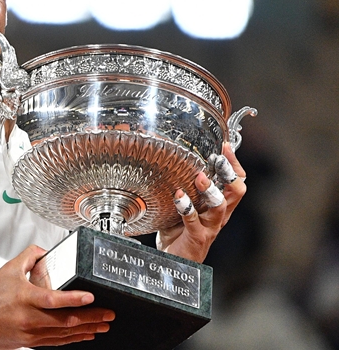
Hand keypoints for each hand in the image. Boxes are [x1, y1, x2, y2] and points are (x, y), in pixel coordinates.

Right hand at [0, 245, 114, 349]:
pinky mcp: (30, 342)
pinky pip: (56, 342)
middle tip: (108, 314)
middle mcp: (29, 318)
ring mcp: (31, 333)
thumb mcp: (8, 269)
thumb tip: (45, 251)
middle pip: (66, 320)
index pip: (54, 299)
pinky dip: (72, 338)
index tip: (91, 297)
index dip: (74, 299)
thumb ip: (29, 256)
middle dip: (91, 318)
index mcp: (24, 297)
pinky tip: (84, 335)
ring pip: (64, 334)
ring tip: (103, 325)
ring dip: (86, 330)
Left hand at [157, 143, 246, 262]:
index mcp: (220, 207)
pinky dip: (186, 206)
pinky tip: (178, 195)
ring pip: (220, 206)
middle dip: (229, 172)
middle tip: (218, 158)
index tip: (226, 147)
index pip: (237, 182)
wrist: (174, 262)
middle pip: (236, 192)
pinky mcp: (197, 236)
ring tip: (199, 176)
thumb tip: (173, 164)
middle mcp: (219, 216)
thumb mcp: (185, 207)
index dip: (235, 164)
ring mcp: (210, 227)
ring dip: (211, 190)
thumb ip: (185, 189)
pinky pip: (194, 220)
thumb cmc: (179, 233)